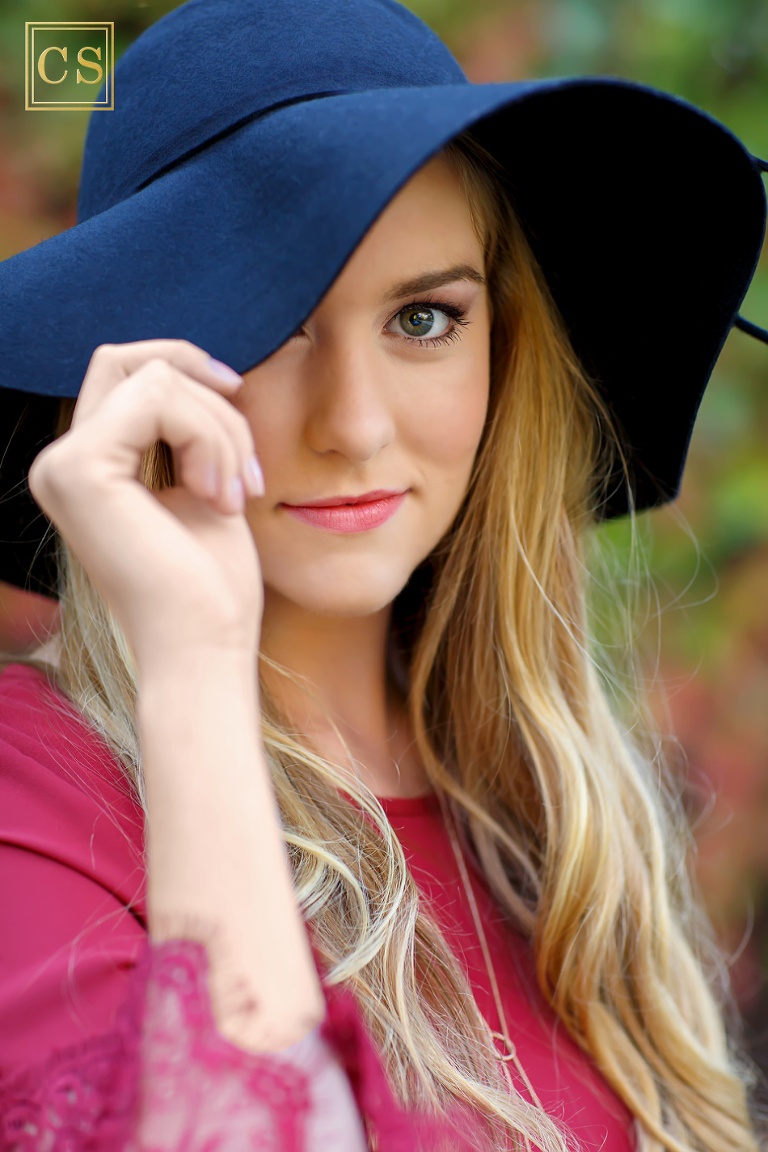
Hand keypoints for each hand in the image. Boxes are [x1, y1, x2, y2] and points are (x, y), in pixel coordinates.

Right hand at [28, 340, 264, 671]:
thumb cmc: (211, 585)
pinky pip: (158, 399)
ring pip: (156, 379)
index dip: (190, 371)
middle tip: (246, 475)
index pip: (127, 373)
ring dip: (221, 431)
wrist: (205, 648)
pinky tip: (218, 497)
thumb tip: (207, 371)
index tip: (242, 411)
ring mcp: (62, 465)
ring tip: (234, 497)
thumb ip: (189, 430)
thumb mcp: (204, 484)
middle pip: (135, 363)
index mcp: (87, 468)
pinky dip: (209, 439)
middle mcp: (61, 463)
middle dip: (211, 399)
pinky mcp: (80, 469)